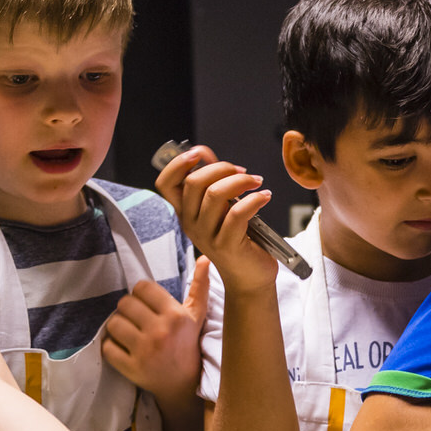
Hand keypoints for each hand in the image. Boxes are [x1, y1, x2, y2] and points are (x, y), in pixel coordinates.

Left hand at [102, 256, 208, 395]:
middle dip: (128, 310)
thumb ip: (199, 286)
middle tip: (137, 320)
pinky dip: (111, 347)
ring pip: (113, 323)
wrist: (184, 385)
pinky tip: (124, 348)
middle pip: (125, 303)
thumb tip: (205, 258)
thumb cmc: (188, 344)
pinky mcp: (131, 368)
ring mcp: (145, 351)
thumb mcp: (196, 316)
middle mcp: (160, 331)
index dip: (141, 295)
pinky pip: (107, 347)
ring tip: (129, 333)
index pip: (142, 287)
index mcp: (175, 315)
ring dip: (118, 327)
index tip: (147, 306)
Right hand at [154, 143, 279, 294]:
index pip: (165, 184)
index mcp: (185, 212)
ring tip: (256, 182)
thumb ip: (212, 183)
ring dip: (240, 181)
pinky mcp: (226, 245)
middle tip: (243, 172)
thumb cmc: (237, 239)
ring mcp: (206, 236)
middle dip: (221, 167)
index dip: (178, 163)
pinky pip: (237, 213)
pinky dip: (254, 199)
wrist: (249, 277)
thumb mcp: (220, 209)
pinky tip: (265, 196)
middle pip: (193, 182)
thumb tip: (206, 155)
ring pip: (215, 194)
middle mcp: (190, 224)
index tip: (200, 153)